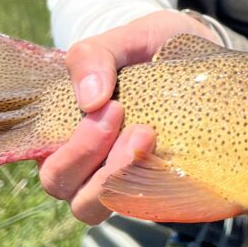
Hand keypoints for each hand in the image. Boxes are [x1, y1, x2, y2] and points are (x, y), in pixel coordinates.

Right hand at [37, 10, 218, 224]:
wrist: (194, 51)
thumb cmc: (145, 49)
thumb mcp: (119, 41)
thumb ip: (93, 58)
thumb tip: (90, 100)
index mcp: (66, 139)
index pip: (53, 170)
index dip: (74, 153)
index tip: (111, 110)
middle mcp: (91, 167)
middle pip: (76, 195)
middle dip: (101, 167)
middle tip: (139, 128)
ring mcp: (126, 178)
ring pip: (109, 205)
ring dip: (127, 179)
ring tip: (152, 138)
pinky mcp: (161, 182)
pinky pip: (152, 203)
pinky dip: (161, 186)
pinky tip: (178, 160)